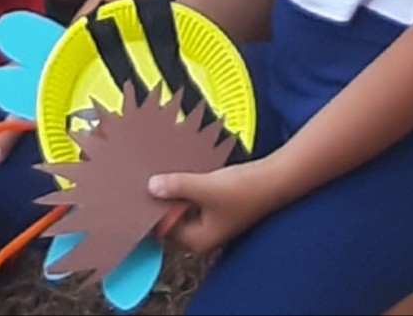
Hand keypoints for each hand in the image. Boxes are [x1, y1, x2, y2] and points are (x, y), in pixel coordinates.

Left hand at [148, 157, 290, 261]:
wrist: (275, 180)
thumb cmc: (242, 190)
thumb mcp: (205, 187)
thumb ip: (176, 187)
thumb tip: (150, 187)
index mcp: (197, 240)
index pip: (162, 230)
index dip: (150, 212)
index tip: (138, 191)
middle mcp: (202, 235)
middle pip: (170, 220)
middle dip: (160, 201)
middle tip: (144, 179)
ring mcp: (209, 221)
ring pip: (181, 208)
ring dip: (172, 192)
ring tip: (157, 172)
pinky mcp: (216, 207)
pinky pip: (191, 199)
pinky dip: (184, 188)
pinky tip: (177, 171)